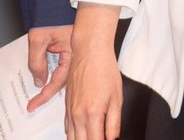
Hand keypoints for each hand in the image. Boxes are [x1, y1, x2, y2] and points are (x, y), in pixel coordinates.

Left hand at [26, 24, 71, 111]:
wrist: (54, 3)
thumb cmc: (51, 17)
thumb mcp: (38, 40)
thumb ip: (37, 62)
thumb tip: (40, 80)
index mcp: (72, 52)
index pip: (58, 80)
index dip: (45, 94)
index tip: (34, 103)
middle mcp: (75, 54)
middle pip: (63, 80)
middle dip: (48, 93)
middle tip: (35, 103)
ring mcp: (73, 52)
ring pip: (63, 74)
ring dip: (51, 84)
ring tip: (39, 94)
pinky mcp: (69, 49)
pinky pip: (62, 66)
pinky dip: (53, 74)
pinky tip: (46, 79)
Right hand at [66, 4, 122, 139]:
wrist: (89, 53)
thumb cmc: (104, 70)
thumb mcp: (117, 98)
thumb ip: (114, 122)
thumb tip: (113, 138)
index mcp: (92, 114)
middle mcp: (77, 115)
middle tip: (101, 137)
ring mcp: (70, 111)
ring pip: (72, 137)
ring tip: (93, 136)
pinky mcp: (66, 107)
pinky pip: (67, 127)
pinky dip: (74, 134)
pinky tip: (82, 133)